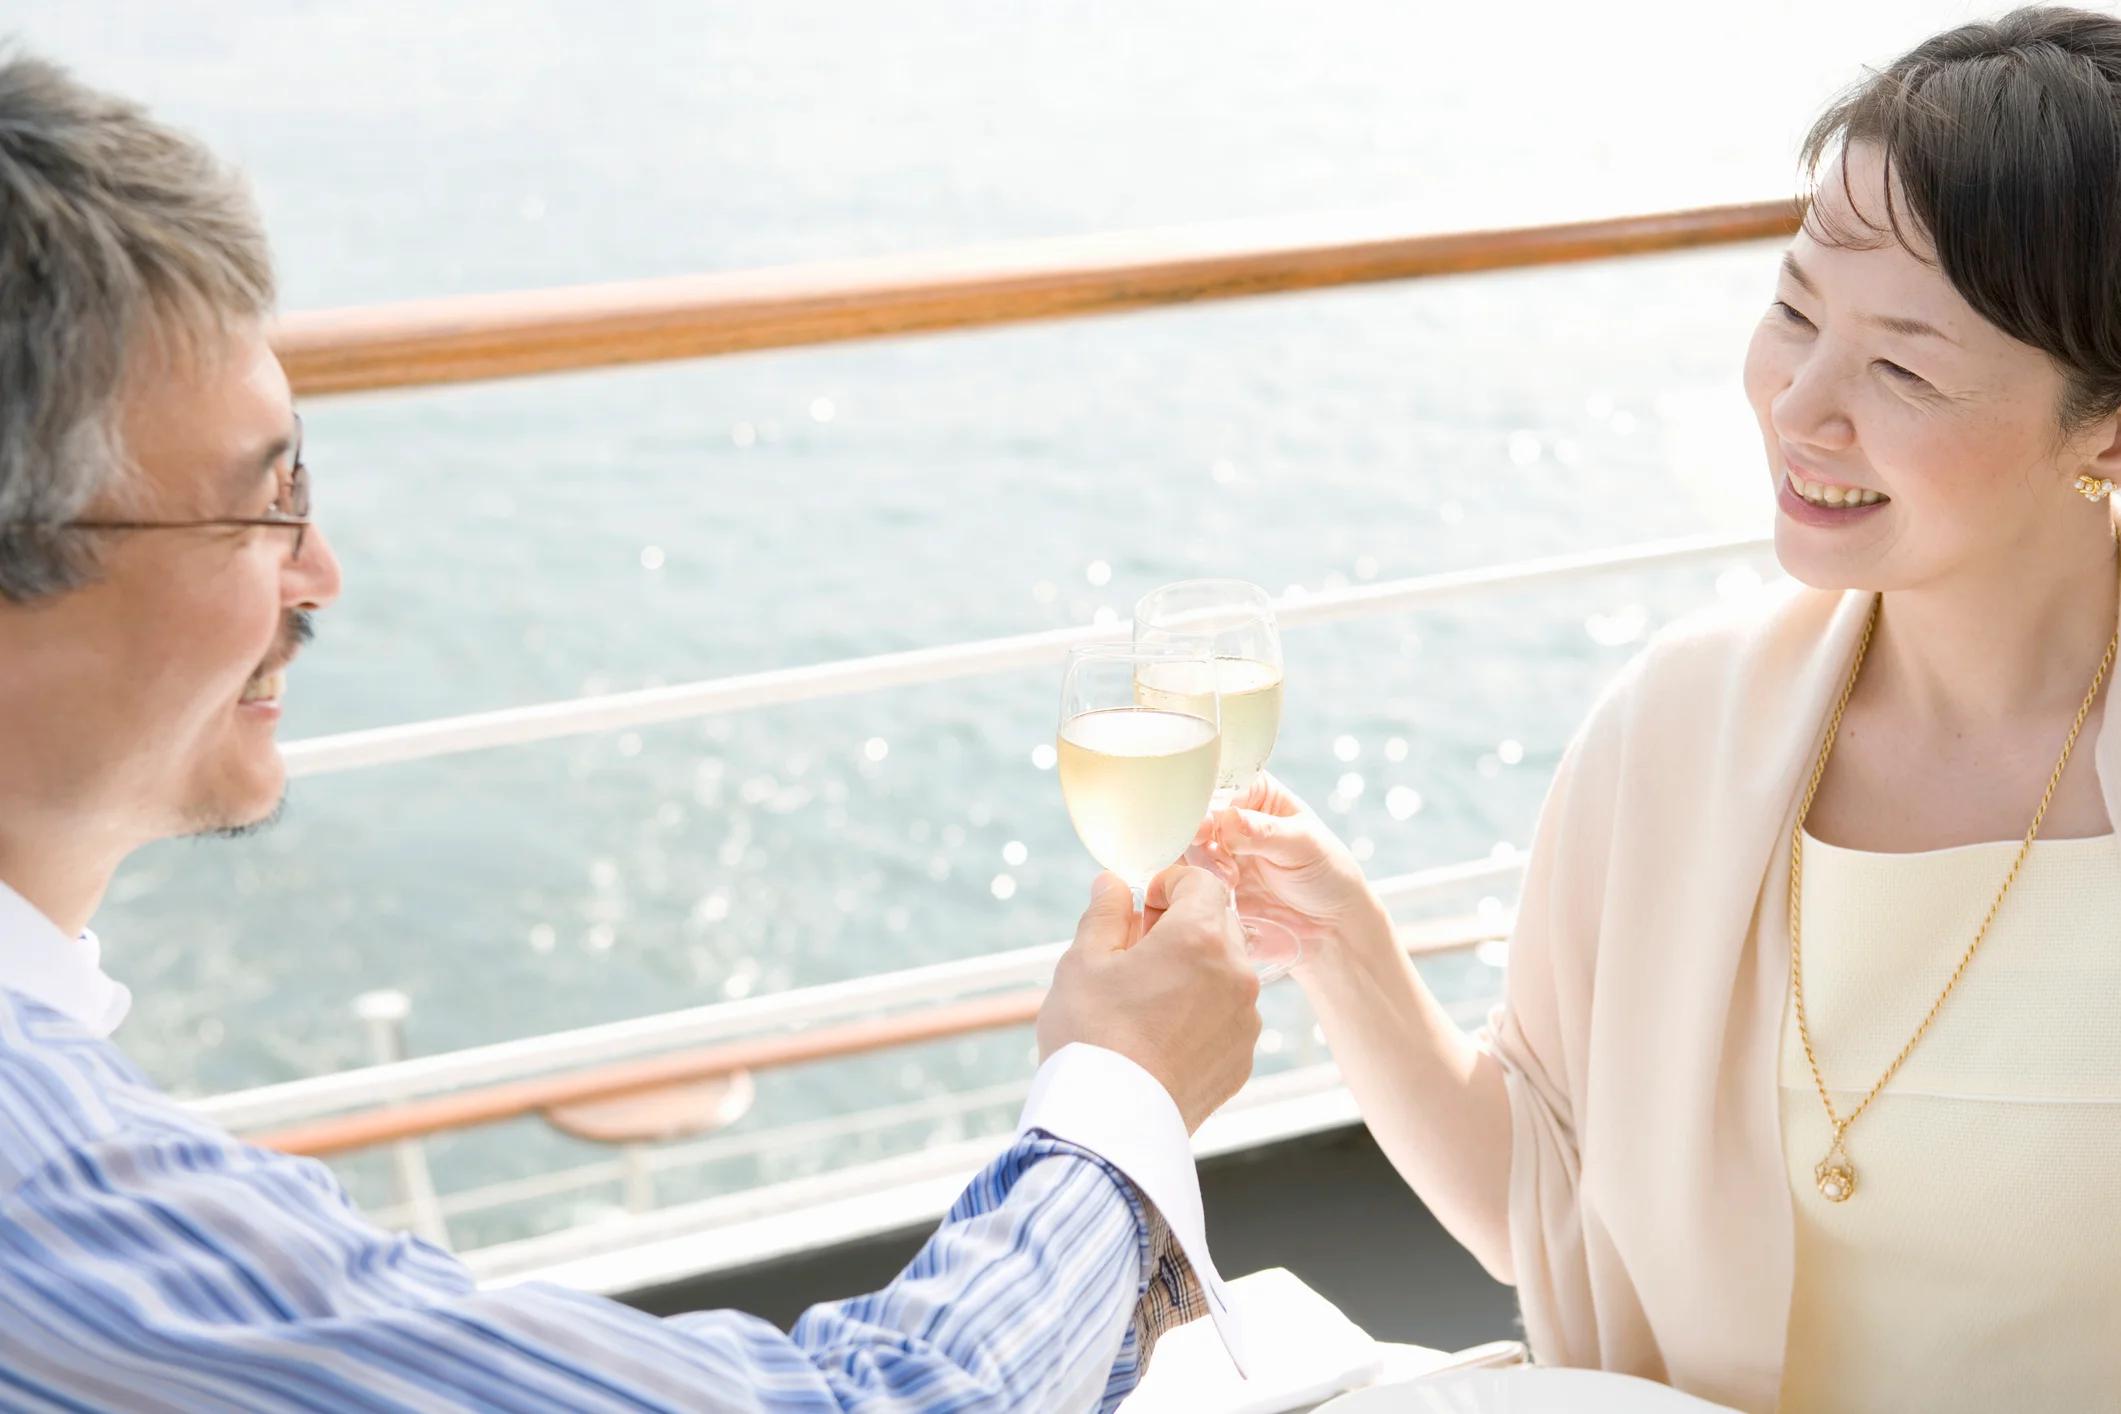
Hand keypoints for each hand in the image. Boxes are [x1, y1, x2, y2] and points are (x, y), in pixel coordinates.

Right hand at [1037, 866, 1262, 1131]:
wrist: (1109, 1123)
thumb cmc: (1090, 1035)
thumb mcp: (1083, 961)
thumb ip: (1105, 913)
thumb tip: (1113, 884)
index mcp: (1200, 938)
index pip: (1203, 881)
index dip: (1171, 883)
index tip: (1143, 903)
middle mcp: (1237, 974)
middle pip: (1219, 925)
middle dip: (1182, 925)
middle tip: (1138, 948)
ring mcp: (1245, 1021)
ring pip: (1226, 973)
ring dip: (1195, 971)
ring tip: (1147, 998)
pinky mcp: (1242, 1059)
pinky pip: (1228, 1018)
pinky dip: (1203, 1014)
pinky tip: (1161, 1034)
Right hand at [1189, 772, 1381, 951]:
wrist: (1329, 927)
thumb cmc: (1326, 874)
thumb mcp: (1302, 845)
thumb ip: (1264, 832)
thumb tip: (1228, 818)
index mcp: (1255, 794)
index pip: (1220, 781)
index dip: (1207, 797)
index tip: (1208, 820)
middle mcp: (1230, 819)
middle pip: (1193, 812)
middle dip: (1197, 831)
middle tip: (1215, 852)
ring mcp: (1216, 852)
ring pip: (1183, 845)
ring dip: (1198, 861)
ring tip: (1228, 881)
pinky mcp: (1207, 885)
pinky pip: (1183, 878)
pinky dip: (1190, 885)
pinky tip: (1219, 895)